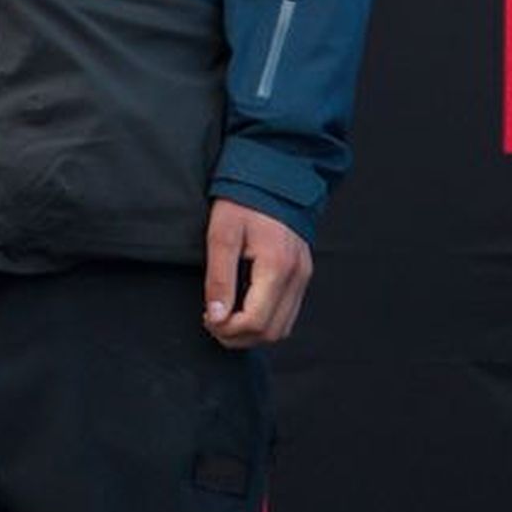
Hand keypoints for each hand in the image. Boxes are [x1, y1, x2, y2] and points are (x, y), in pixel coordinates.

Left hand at [202, 199, 311, 347]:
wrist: (272, 175)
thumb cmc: (243, 200)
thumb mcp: (221, 235)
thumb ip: (219, 279)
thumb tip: (216, 316)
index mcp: (277, 266)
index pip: (256, 321)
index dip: (228, 329)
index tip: (207, 318)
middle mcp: (297, 275)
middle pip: (272, 332)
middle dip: (239, 336)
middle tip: (212, 322)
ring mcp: (303, 276)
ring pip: (283, 328)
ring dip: (253, 332)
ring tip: (226, 317)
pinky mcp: (303, 274)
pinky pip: (288, 312)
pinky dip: (265, 319)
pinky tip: (243, 306)